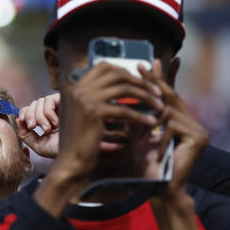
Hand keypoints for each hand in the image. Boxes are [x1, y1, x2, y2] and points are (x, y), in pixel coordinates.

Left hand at [17, 93, 59, 157]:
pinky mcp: (65, 101)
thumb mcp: (38, 145)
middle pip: (33, 103)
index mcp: (45, 121)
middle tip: (32, 127)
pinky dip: (48, 112)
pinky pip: (49, 100)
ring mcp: (59, 106)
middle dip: (30, 115)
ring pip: (40, 101)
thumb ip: (25, 135)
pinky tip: (55, 123)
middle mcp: (52, 112)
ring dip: (40, 117)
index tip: (24, 123)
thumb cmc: (60, 150)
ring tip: (48, 130)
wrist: (75, 152)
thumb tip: (17, 119)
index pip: (29, 110)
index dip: (24, 114)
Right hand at [35, 63, 161, 215]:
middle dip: (140, 81)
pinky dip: (141, 116)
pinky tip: (151, 122)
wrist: (70, 162)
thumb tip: (123, 86)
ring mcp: (85, 99)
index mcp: (75, 86)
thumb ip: (97, 97)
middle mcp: (78, 89)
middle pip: (117, 74)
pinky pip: (125, 110)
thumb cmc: (81, 141)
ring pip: (125, 89)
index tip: (140, 81)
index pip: (104, 66)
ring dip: (146, 96)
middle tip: (157, 92)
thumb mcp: (85, 114)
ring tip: (159, 106)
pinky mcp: (94, 113)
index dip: (125, 71)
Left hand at [140, 60, 208, 199]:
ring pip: (169, 112)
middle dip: (153, 83)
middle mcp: (194, 123)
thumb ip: (139, 115)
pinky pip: (173, 127)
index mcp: (182, 121)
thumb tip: (129, 91)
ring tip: (143, 137)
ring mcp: (200, 131)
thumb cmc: (147, 165)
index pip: (168, 97)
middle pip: (170, 99)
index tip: (145, 63)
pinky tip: (155, 151)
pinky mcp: (199, 138)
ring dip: (152, 122)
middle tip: (140, 66)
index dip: (157, 79)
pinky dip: (160, 137)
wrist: (158, 190)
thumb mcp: (139, 134)